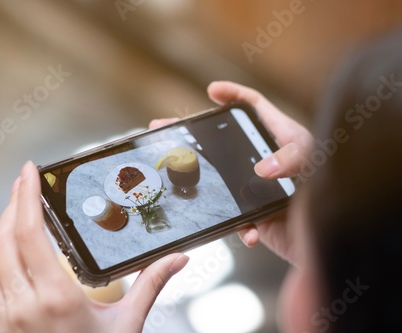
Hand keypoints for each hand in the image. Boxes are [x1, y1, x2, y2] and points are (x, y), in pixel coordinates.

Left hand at [0, 161, 188, 332]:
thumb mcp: (128, 324)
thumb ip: (151, 285)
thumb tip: (179, 258)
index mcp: (57, 299)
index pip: (29, 234)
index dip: (25, 197)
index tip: (29, 173)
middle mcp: (22, 308)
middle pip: (4, 239)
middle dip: (12, 205)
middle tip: (24, 186)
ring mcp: (1, 322)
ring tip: (11, 216)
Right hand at [150, 81, 312, 264]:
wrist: (330, 243)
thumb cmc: (332, 194)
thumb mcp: (317, 164)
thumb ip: (294, 158)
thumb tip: (262, 168)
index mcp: (280, 138)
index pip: (255, 107)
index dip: (234, 94)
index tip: (212, 90)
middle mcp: (264, 160)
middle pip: (224, 141)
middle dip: (193, 135)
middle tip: (167, 128)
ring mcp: (256, 188)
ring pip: (220, 178)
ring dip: (198, 179)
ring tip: (173, 173)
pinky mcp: (255, 215)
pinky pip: (236, 219)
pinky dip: (239, 228)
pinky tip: (247, 233)